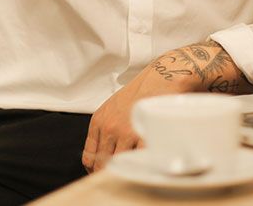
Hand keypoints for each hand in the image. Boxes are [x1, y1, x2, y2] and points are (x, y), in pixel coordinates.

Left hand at [81, 41, 252, 172]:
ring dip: (128, 169)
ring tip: (135, 171)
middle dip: (110, 173)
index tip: (103, 174)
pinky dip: (141, 165)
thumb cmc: (141, 91)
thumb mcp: (113, 107)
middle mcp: (109, 127)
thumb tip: (103, 156)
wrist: (163, 77)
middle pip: (103, 164)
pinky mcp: (144, 134)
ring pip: (121, 164)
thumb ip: (106, 130)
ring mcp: (126, 132)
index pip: (89, 157)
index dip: (95, 170)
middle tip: (120, 176)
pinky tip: (145, 165)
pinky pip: (138, 160)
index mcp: (99, 121)